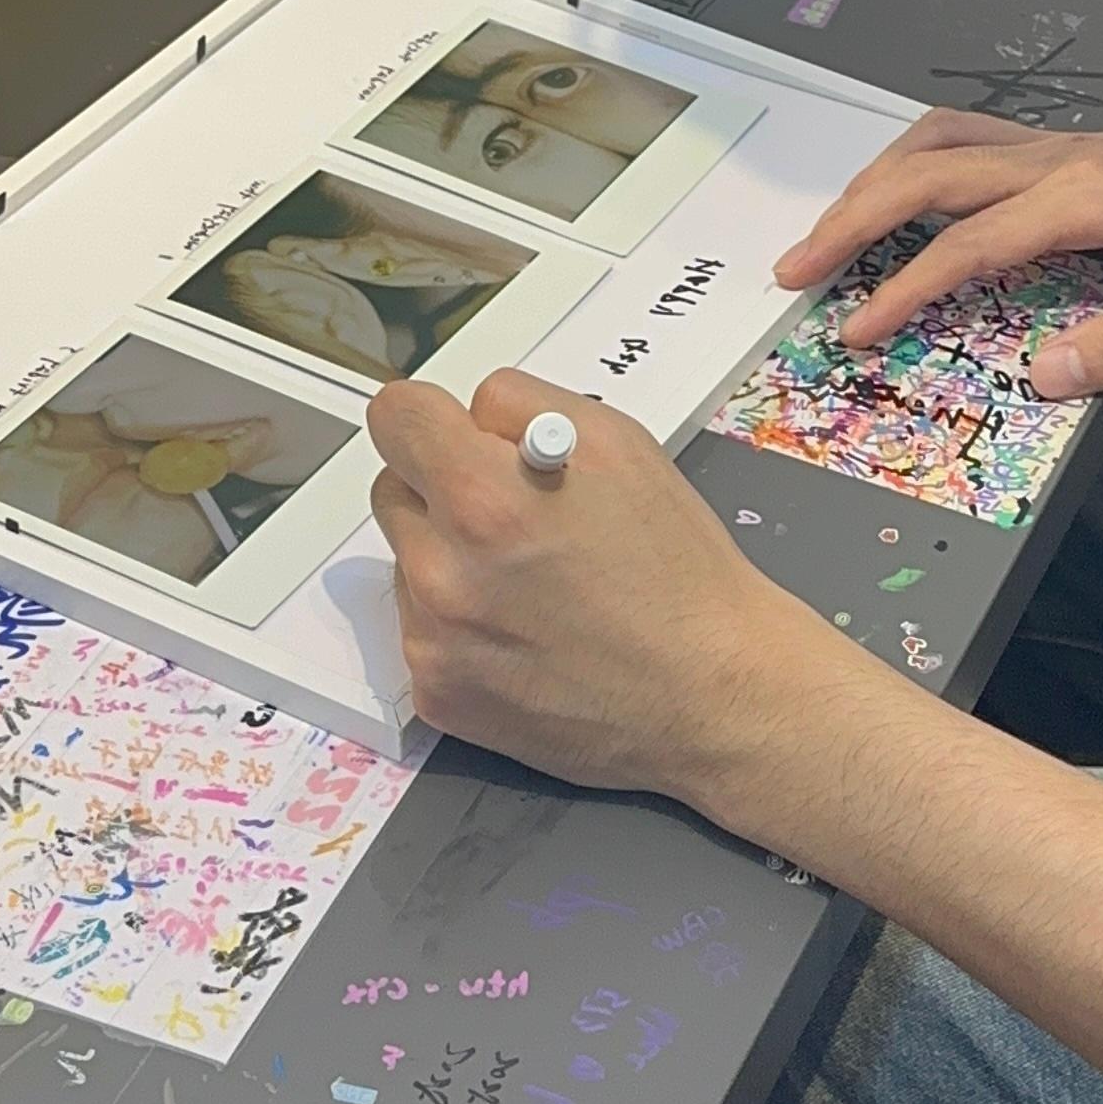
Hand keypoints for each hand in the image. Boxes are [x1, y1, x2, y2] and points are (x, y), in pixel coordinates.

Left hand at [366, 367, 853, 807]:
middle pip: (393, 489)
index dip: (431, 419)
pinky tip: (526, 630)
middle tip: (515, 512)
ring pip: (407, 561)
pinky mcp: (438, 695)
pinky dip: (461, 623)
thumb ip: (524, 408)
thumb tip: (471, 413)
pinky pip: (422, 629)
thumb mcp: (619, 444)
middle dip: (443, 488)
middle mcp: (443, 571)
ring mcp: (433, 641)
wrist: (709, 691)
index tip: (453, 435)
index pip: (395, 417)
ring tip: (531, 581)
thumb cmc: (678, 572)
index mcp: (483, 496)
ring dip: (451, 557)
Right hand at [774, 110, 1102, 392]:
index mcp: (1085, 197)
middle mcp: (1058, 157)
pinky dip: (917, 160)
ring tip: (830, 232)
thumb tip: (1036, 378)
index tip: (851, 330)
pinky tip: (903, 192)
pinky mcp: (1068, 145)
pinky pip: (970, 137)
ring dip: (875, 182)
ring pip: (940, 142)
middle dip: (851, 220)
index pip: (967, 244)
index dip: (901, 289)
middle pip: (928, 175)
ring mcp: (1059, 142)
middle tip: (793, 271)